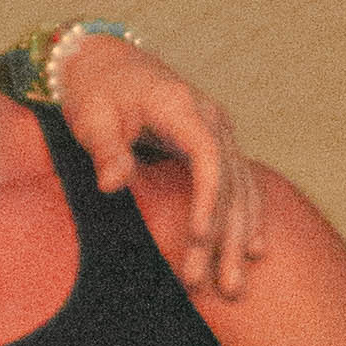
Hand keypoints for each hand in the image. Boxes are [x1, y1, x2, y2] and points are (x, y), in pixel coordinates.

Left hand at [37, 31, 261, 298]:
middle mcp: (210, 118)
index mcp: (182, 108)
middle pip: (229, 182)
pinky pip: (239, 183)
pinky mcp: (214, 142)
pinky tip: (253, 250)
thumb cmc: (94, 90)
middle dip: (225, 236)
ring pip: (241, 188)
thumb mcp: (91, 119)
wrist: (104, 60)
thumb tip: (112, 185)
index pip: (207, 158)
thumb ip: (106, 151)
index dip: (207, 200)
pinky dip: (247, 216)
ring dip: (239, 236)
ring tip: (235, 284)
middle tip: (219, 285)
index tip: (199, 238)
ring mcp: (217, 129)